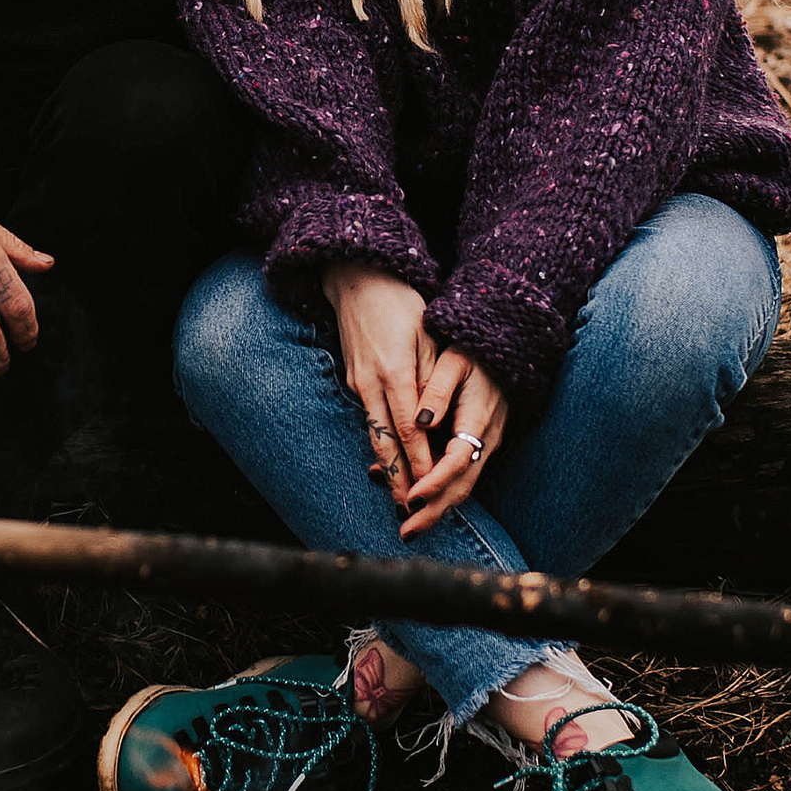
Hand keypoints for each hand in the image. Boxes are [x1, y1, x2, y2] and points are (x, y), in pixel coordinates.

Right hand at [324, 262, 436, 513]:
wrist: (358, 278)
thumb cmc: (402, 303)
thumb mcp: (427, 336)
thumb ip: (433, 379)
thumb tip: (436, 422)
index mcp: (394, 372)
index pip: (409, 429)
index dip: (419, 462)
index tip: (430, 489)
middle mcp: (371, 383)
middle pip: (385, 441)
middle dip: (399, 478)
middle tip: (411, 511)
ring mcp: (358, 383)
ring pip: (374, 435)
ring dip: (387, 468)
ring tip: (400, 496)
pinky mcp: (354, 381)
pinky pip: (368, 420)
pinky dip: (379, 445)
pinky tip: (387, 463)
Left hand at [396, 347, 508, 536]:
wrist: (505, 352)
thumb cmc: (473, 353)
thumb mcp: (454, 362)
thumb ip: (437, 391)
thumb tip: (421, 423)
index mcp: (479, 420)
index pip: (457, 461)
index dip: (434, 481)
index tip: (411, 496)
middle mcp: (485, 440)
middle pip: (462, 486)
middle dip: (434, 511)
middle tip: (406, 531)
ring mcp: (484, 446)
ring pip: (462, 486)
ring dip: (435, 507)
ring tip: (408, 524)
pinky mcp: (477, 447)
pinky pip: (459, 475)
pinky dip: (437, 489)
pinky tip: (411, 492)